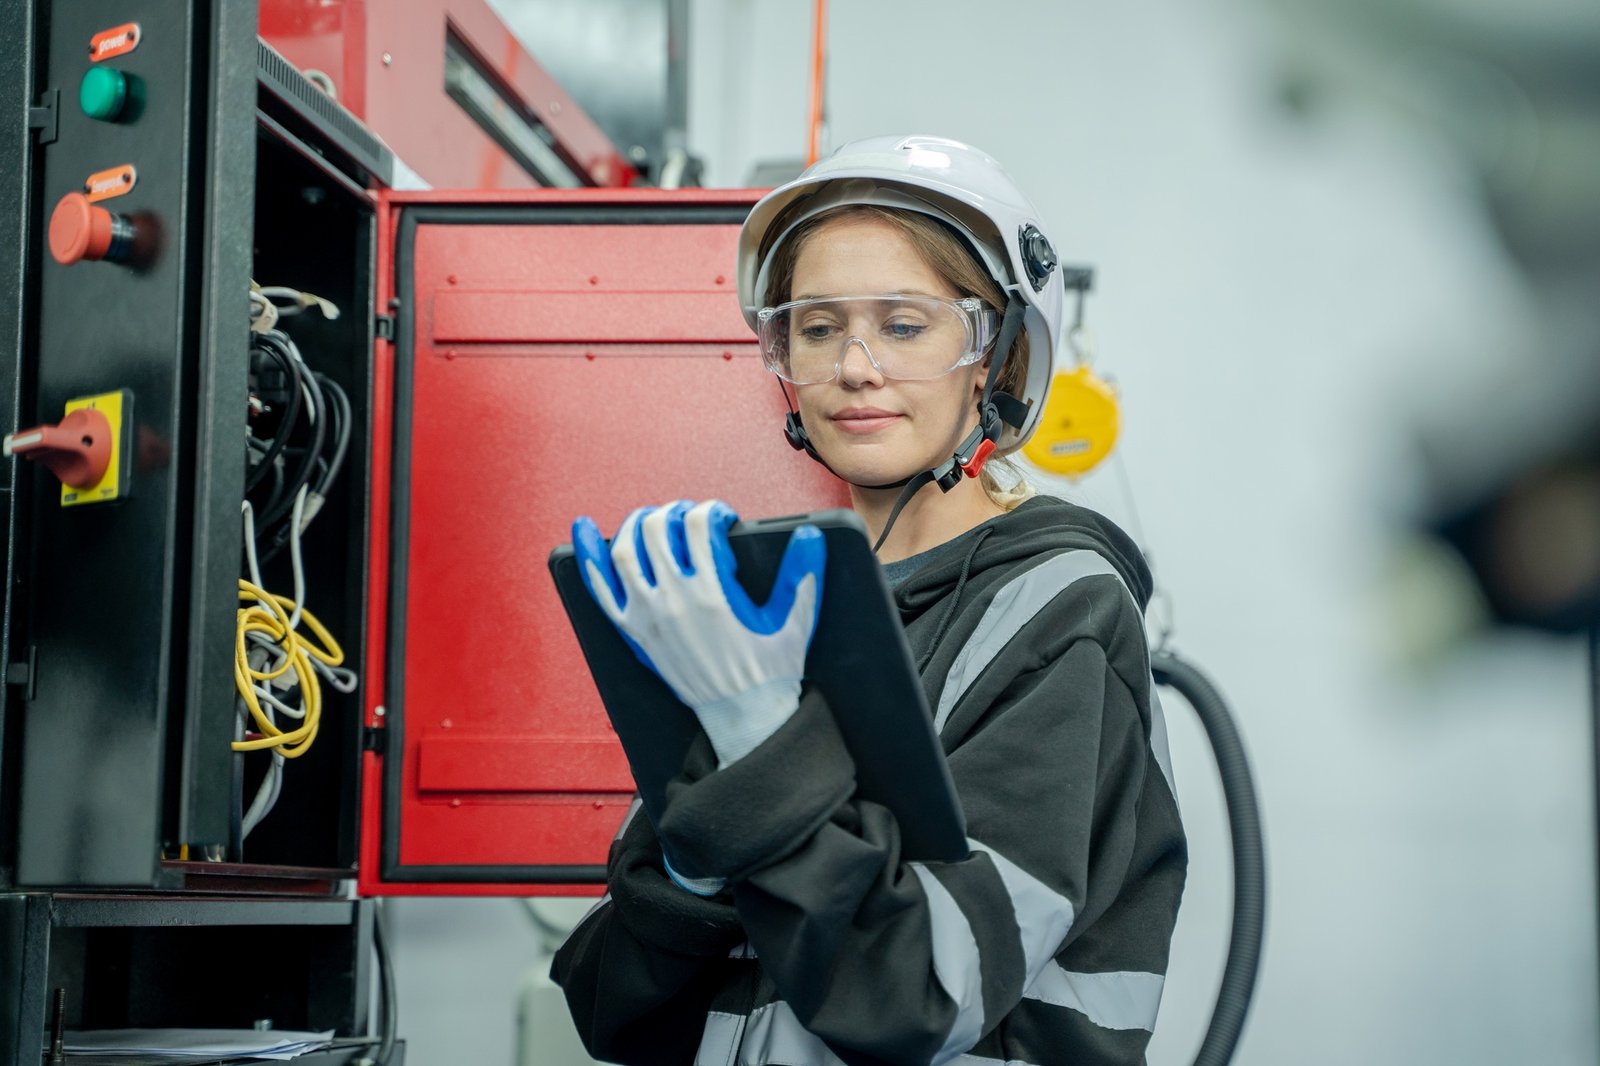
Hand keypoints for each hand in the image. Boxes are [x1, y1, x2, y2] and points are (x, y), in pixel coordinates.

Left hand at [572, 500, 825, 768]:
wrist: (741, 715)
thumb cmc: (768, 670)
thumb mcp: (794, 621)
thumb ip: (803, 575)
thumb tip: (811, 536)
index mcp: (712, 593)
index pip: (698, 525)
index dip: (711, 510)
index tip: (722, 519)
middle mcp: (673, 601)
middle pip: (656, 530)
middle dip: (673, 512)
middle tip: (688, 518)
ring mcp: (647, 616)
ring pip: (624, 551)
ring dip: (634, 525)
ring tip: (651, 521)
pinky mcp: (632, 632)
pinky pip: (599, 589)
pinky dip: (587, 557)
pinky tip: (582, 531)